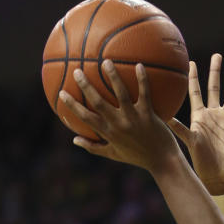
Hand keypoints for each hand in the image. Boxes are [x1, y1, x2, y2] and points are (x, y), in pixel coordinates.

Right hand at [61, 63, 180, 171]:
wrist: (162, 161)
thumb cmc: (137, 157)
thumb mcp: (113, 154)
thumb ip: (94, 147)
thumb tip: (75, 140)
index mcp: (109, 134)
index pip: (86, 118)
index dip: (72, 106)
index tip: (61, 93)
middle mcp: (119, 125)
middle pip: (99, 103)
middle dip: (86, 87)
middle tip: (77, 71)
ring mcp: (134, 119)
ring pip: (121, 95)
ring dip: (113, 78)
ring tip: (106, 62)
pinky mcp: (149, 115)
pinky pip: (145, 94)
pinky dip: (142, 80)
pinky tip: (139, 65)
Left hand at [168, 55, 223, 194]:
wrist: (217, 177)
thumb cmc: (201, 162)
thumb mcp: (189, 142)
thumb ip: (180, 129)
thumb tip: (164, 118)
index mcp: (199, 116)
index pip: (195, 92)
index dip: (193, 77)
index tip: (191, 62)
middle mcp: (212, 115)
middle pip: (214, 88)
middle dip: (216, 71)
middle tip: (217, 55)